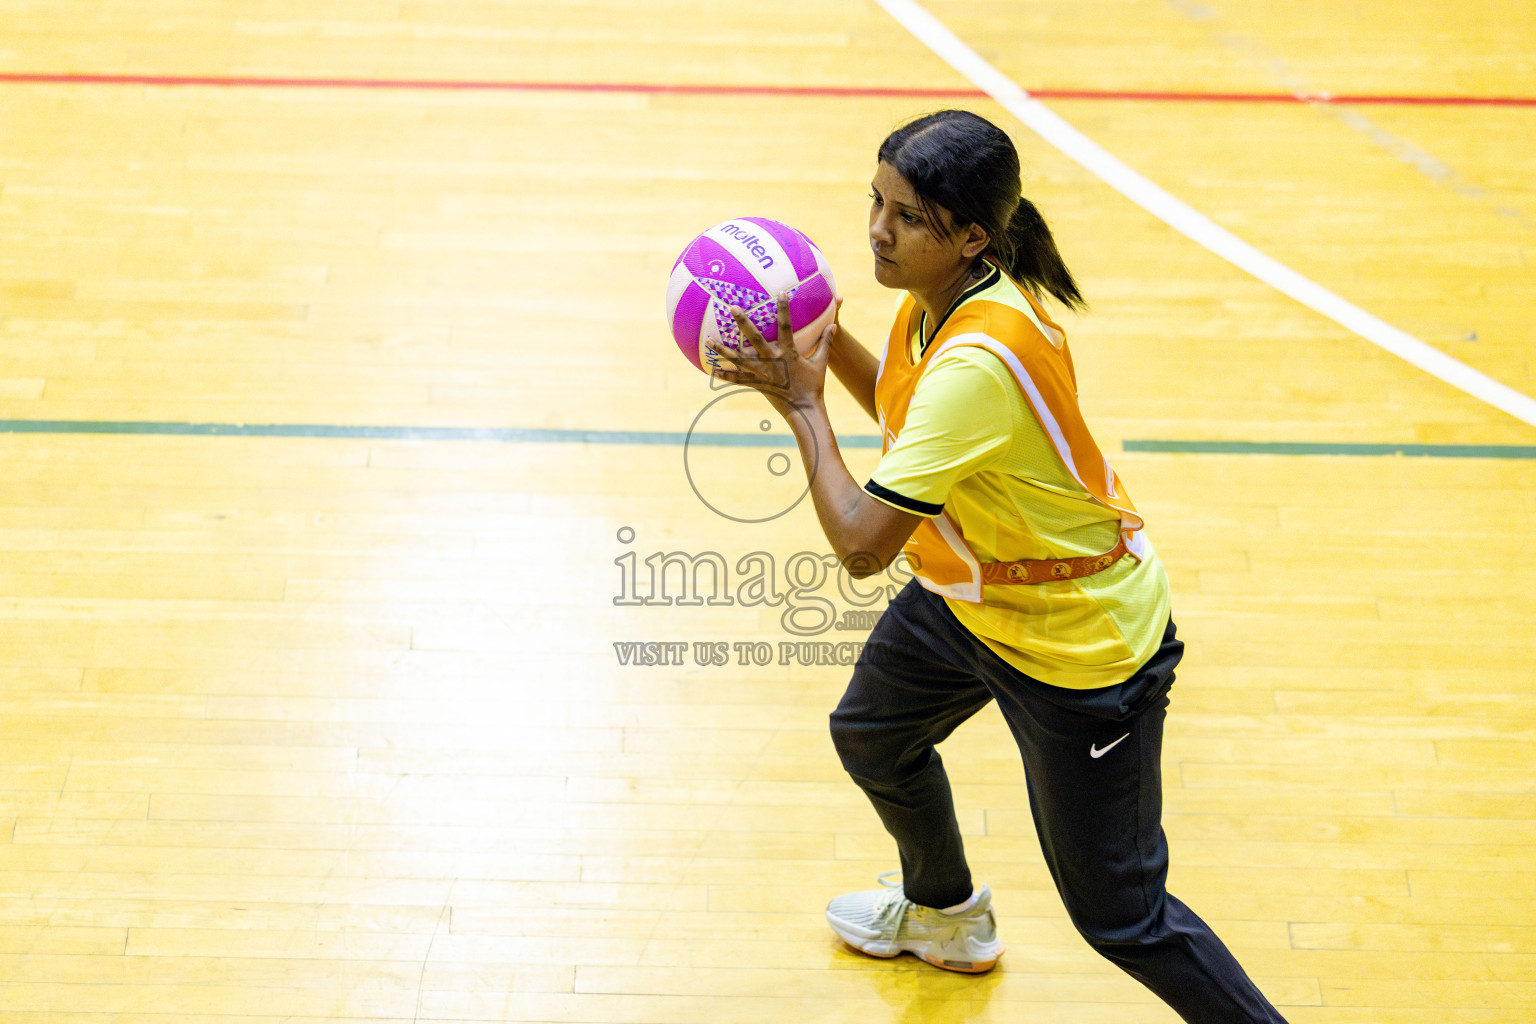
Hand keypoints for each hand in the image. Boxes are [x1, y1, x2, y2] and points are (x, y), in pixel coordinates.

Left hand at [707, 294, 836, 416]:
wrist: (803, 410)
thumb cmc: (813, 386)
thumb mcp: (820, 363)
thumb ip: (825, 342)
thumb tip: (833, 325)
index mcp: (788, 352)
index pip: (786, 326)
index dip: (783, 309)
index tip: (780, 292)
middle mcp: (772, 360)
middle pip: (754, 338)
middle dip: (743, 322)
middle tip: (732, 307)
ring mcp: (762, 372)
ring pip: (739, 359)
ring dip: (722, 349)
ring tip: (708, 340)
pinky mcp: (757, 384)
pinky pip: (738, 379)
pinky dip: (725, 375)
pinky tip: (712, 369)